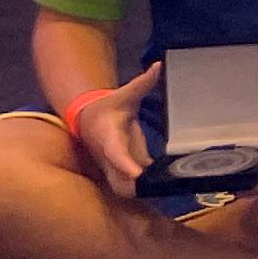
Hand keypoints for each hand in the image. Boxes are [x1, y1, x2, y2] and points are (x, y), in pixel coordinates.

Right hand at [67, 64, 157, 195]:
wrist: (90, 120)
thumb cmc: (109, 106)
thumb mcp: (125, 94)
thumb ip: (143, 82)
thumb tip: (159, 66)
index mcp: (109, 138)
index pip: (116, 154)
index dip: (126, 165)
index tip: (137, 174)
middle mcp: (111, 158)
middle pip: (120, 182)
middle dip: (136, 188)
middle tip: (162, 187)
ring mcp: (116, 168)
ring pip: (125, 190)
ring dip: (142, 192)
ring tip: (167, 189)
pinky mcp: (125, 171)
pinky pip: (134, 186)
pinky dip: (147, 188)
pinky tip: (166, 187)